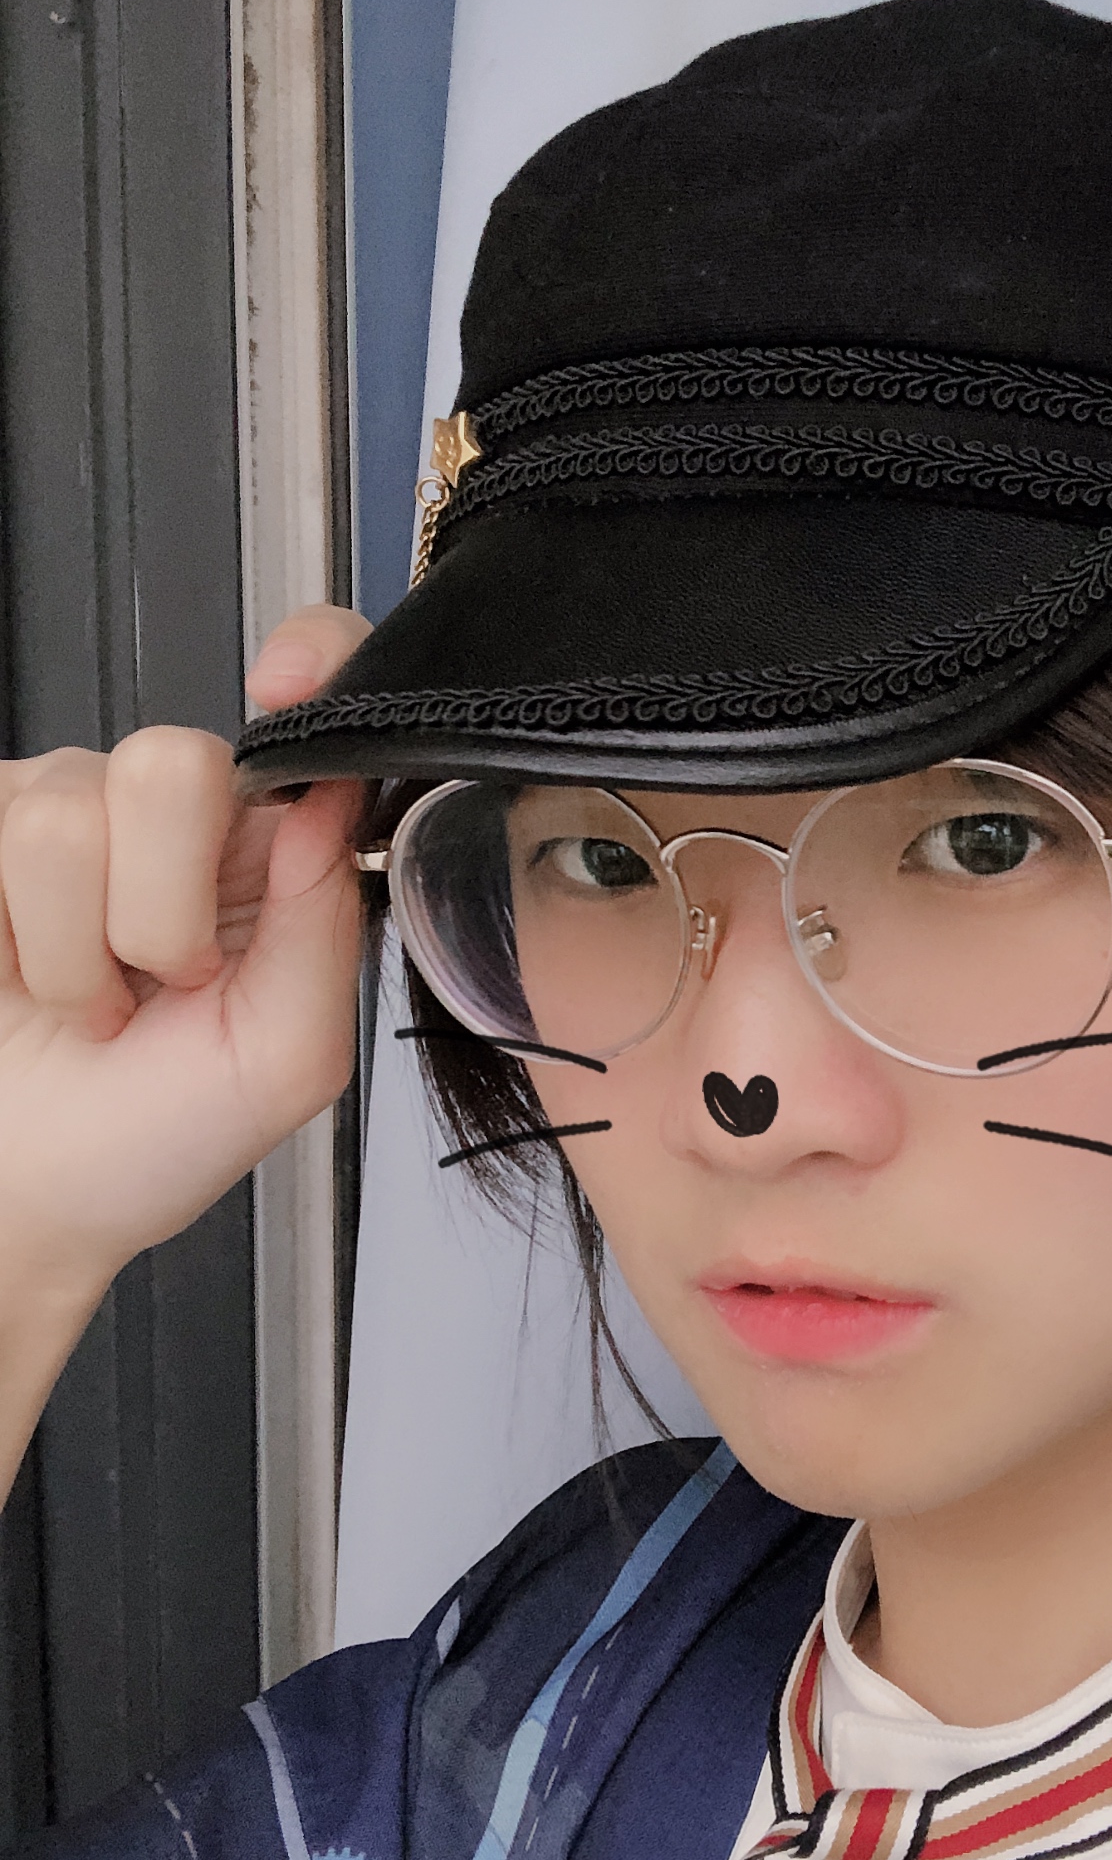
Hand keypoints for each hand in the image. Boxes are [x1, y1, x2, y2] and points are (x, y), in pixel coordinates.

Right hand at [0, 605, 370, 1500]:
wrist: (25, 1198)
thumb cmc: (152, 1138)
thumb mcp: (285, 1061)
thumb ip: (324, 930)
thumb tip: (332, 803)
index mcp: (270, 851)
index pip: (311, 699)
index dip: (310, 661)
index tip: (285, 688)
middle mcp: (172, 815)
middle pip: (173, 761)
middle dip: (162, 908)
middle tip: (159, 984)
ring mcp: (61, 810)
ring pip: (71, 807)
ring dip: (78, 946)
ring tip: (88, 1002)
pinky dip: (14, 935)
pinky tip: (23, 974)